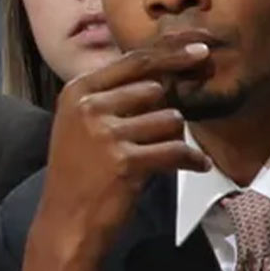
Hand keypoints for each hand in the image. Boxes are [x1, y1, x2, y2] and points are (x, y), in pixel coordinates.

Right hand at [23, 38, 215, 270]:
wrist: (66, 223)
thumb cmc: (82, 174)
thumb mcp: (86, 124)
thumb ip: (119, 94)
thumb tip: (172, 66)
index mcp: (78, 91)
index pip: (135, 60)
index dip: (173, 51)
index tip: (203, 46)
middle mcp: (88, 106)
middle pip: (156, 90)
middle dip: (165, 113)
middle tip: (155, 138)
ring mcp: (104, 133)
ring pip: (171, 120)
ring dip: (173, 140)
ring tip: (154, 160)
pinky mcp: (125, 160)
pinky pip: (177, 149)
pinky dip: (191, 160)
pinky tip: (193, 166)